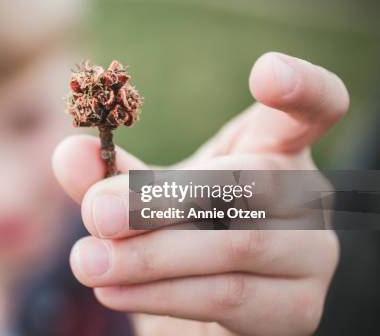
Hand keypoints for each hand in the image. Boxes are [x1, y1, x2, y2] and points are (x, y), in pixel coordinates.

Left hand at [52, 52, 347, 334]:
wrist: (200, 306)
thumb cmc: (178, 234)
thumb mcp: (145, 196)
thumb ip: (110, 177)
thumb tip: (69, 152)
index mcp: (273, 148)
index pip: (311, 109)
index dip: (301, 87)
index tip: (266, 71)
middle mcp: (304, 196)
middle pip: (247, 183)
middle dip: (161, 200)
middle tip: (96, 215)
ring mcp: (310, 254)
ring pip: (233, 246)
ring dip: (148, 257)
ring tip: (88, 263)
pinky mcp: (297, 309)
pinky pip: (226, 296)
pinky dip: (161, 295)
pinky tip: (114, 291)